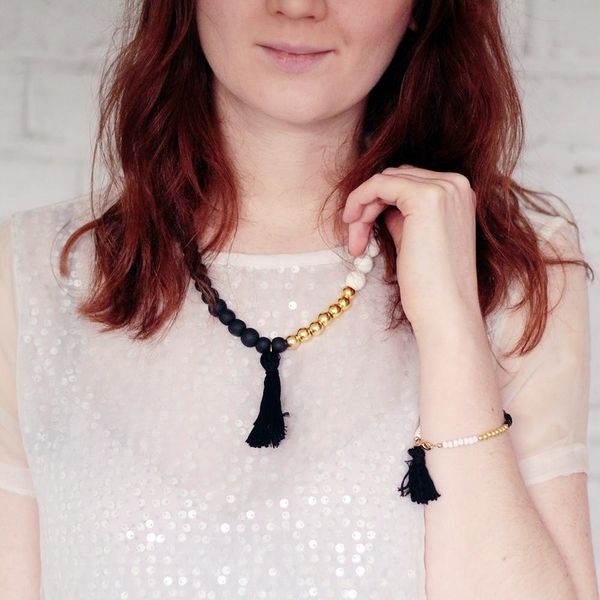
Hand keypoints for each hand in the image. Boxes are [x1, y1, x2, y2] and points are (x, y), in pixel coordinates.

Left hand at [341, 164, 480, 334]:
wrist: (445, 311)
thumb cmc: (430, 285)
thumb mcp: (415, 238)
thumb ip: (403, 215)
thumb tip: (379, 204)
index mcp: (458, 193)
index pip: (407, 183)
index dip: (379, 205)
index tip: (362, 237)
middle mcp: (456, 184)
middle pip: (394, 178)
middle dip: (368, 207)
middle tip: (356, 243)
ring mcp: (444, 188)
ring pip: (384, 181)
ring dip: (362, 208)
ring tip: (356, 244)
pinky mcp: (425, 197)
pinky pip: (379, 184)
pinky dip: (359, 199)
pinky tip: (352, 224)